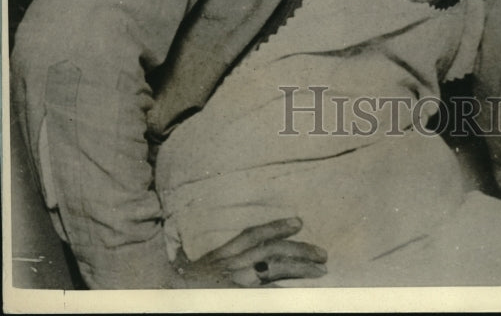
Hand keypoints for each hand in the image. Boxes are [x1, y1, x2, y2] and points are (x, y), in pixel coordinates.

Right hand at [170, 216, 327, 287]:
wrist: (161, 293)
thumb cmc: (170, 286)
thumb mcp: (186, 268)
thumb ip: (201, 259)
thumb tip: (199, 252)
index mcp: (221, 256)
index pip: (253, 235)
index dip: (276, 227)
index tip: (298, 222)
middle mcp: (231, 265)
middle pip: (271, 251)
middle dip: (299, 250)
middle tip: (322, 254)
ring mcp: (235, 282)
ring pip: (274, 268)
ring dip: (300, 268)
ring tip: (321, 269)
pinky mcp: (236, 295)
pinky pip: (265, 292)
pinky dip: (282, 290)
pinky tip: (301, 292)